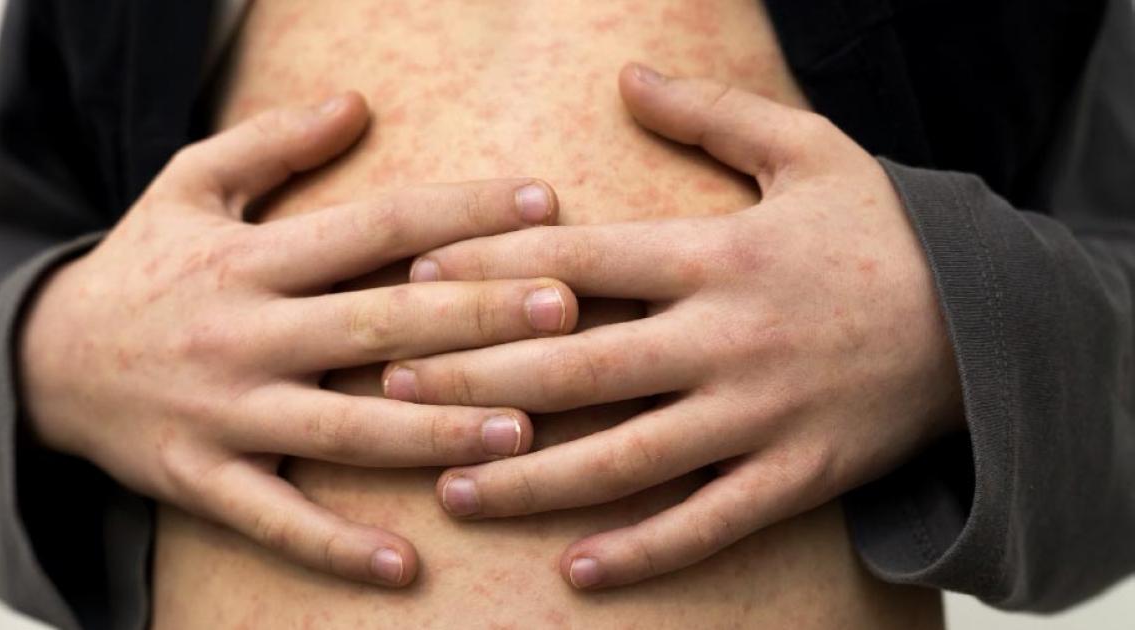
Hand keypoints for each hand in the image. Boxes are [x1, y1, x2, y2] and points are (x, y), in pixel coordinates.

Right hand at [19, 94, 578, 585]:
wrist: (39, 361)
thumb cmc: (142, 268)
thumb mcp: (188, 187)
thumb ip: (271, 144)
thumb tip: (357, 101)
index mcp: (253, 260)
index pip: (376, 227)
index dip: (461, 213)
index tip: (542, 203)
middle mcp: (245, 334)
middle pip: (378, 323)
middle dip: (475, 316)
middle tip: (564, 310)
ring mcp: (224, 413)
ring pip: (344, 427)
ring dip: (433, 432)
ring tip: (522, 432)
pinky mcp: (201, 478)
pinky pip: (275, 520)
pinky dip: (336, 547)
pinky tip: (406, 568)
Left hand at [382, 65, 962, 588]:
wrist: (989, 321)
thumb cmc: (881, 233)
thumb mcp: (807, 152)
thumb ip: (712, 114)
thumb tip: (627, 74)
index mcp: (717, 255)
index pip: (579, 259)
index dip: (489, 267)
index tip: (413, 282)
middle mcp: (726, 339)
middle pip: (577, 361)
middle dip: (475, 376)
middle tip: (388, 393)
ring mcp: (759, 416)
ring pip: (626, 456)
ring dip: (533, 477)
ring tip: (454, 489)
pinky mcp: (796, 475)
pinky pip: (709, 522)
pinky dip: (641, 551)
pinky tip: (573, 571)